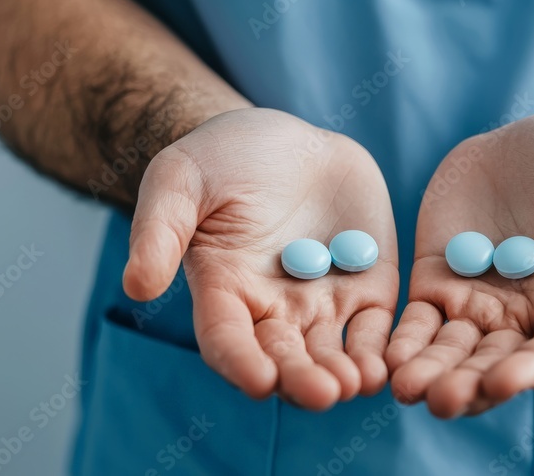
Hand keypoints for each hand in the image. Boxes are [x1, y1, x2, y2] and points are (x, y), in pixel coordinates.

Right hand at [123, 108, 398, 409]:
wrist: (285, 140)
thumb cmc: (220, 157)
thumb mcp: (180, 180)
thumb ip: (160, 230)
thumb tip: (136, 285)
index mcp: (224, 292)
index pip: (227, 339)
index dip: (241, 362)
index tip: (258, 380)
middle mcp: (274, 310)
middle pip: (287, 357)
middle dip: (303, 378)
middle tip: (324, 393)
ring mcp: (324, 301)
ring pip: (335, 351)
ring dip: (348, 371)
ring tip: (361, 382)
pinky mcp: (368, 285)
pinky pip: (378, 325)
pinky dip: (385, 345)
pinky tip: (396, 358)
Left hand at [386, 113, 533, 417]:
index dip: (531, 369)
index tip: (504, 381)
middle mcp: (520, 317)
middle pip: (492, 362)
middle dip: (467, 382)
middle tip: (440, 399)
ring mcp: (474, 301)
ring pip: (448, 348)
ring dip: (427, 369)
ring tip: (403, 386)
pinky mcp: (436, 277)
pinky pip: (415, 317)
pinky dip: (400, 338)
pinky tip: (382, 355)